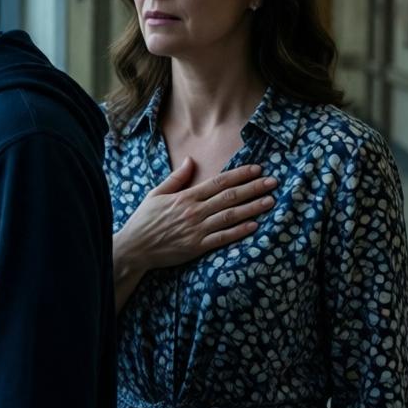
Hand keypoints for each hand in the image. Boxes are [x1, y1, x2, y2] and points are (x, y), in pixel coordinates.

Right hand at [113, 158, 276, 309]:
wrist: (134, 248)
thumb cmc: (145, 220)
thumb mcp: (156, 194)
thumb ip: (176, 177)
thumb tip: (190, 159)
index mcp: (186, 196)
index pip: (218, 182)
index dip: (239, 175)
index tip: (257, 169)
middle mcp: (194, 211)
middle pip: (230, 197)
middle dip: (253, 188)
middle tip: (273, 182)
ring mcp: (197, 229)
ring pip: (230, 216)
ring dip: (253, 208)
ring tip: (270, 201)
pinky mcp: (198, 247)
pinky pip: (223, 238)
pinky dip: (240, 231)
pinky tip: (255, 226)